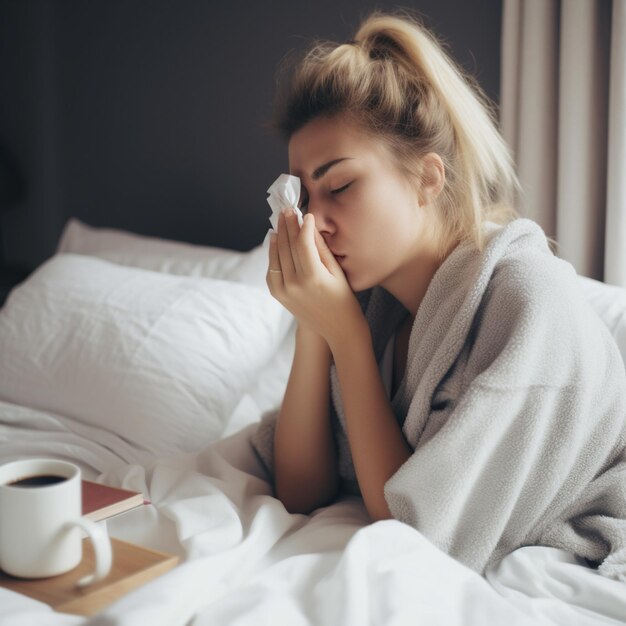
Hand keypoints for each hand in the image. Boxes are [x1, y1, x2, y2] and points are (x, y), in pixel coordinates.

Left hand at [266, 208, 364, 346]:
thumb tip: (310, 227)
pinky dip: (272, 254)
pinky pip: (272, 269)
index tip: (305, 214)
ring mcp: (284, 290)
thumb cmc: (344, 298)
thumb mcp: (337, 272)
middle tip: (287, 210)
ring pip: (276, 256)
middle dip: (287, 226)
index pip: (302, 242)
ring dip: (278, 236)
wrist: (337, 328)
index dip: (302, 225)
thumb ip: (321, 249)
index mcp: (313, 277)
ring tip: (280, 221)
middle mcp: (294, 284)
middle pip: (287, 246)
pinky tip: (275, 241)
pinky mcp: (278, 295)